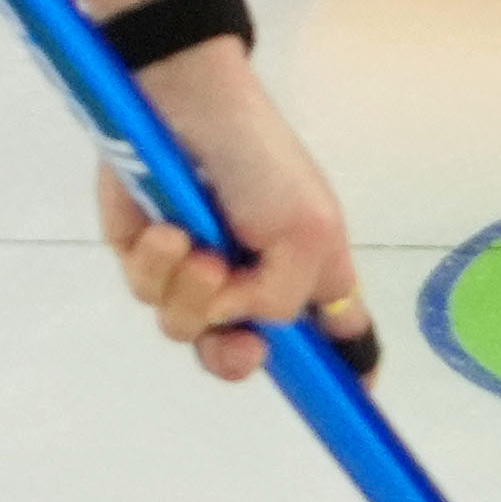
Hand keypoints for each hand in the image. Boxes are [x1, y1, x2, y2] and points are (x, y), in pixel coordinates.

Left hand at [97, 42, 365, 381]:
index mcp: (306, 271)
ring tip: (195, 244)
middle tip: (236, 337)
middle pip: (244, 357)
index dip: (344, 372)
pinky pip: (144, 292)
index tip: (356, 398)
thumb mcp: (307, 231)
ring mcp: (195, 270)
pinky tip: (165, 229)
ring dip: (191, 292)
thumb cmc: (260, 159)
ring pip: (184, 329)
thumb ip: (281, 299)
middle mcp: (251, 280)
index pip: (337, 335)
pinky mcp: (145, 254)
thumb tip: (231, 320)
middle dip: (235, 355)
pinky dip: (156, 264)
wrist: (182, 103)